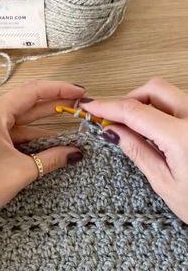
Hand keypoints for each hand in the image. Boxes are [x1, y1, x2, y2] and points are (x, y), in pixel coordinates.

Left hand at [0, 81, 85, 236]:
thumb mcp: (21, 172)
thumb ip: (52, 158)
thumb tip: (76, 153)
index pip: (31, 92)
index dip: (59, 90)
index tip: (79, 92)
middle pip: (23, 104)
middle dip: (51, 106)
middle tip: (77, 106)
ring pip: (12, 118)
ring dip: (37, 123)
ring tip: (65, 122)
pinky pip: (1, 128)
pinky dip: (21, 134)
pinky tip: (41, 137)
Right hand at [80, 77, 187, 223]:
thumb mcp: (164, 182)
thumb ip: (137, 151)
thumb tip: (112, 130)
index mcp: (182, 137)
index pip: (135, 111)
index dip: (108, 107)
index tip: (91, 107)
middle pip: (154, 88)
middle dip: (129, 98)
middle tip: (113, 119)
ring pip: (167, 93)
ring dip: (144, 103)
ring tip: (132, 128)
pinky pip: (178, 104)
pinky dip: (159, 109)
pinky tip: (152, 129)